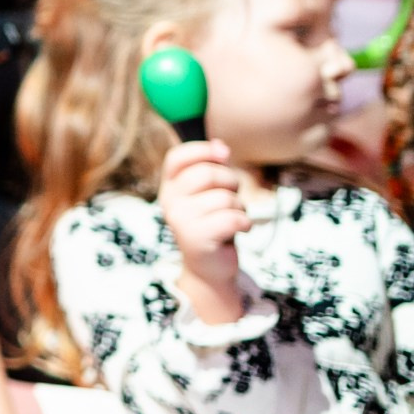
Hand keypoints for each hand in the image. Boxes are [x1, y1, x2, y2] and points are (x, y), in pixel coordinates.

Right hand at [157, 139, 247, 293]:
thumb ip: (212, 167)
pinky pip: (233, 218)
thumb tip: (220, 145)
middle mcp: (169, 202)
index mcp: (170, 187)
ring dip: (240, 208)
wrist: (209, 268)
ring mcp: (180, 221)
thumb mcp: (209, 193)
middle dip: (231, 183)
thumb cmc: (213, 224)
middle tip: (231, 200)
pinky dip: (245, 223)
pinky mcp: (197, 238)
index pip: (177, 158)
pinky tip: (239, 231)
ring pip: (225, 198)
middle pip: (207, 174)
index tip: (224, 154)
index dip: (202, 150)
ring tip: (232, 219)